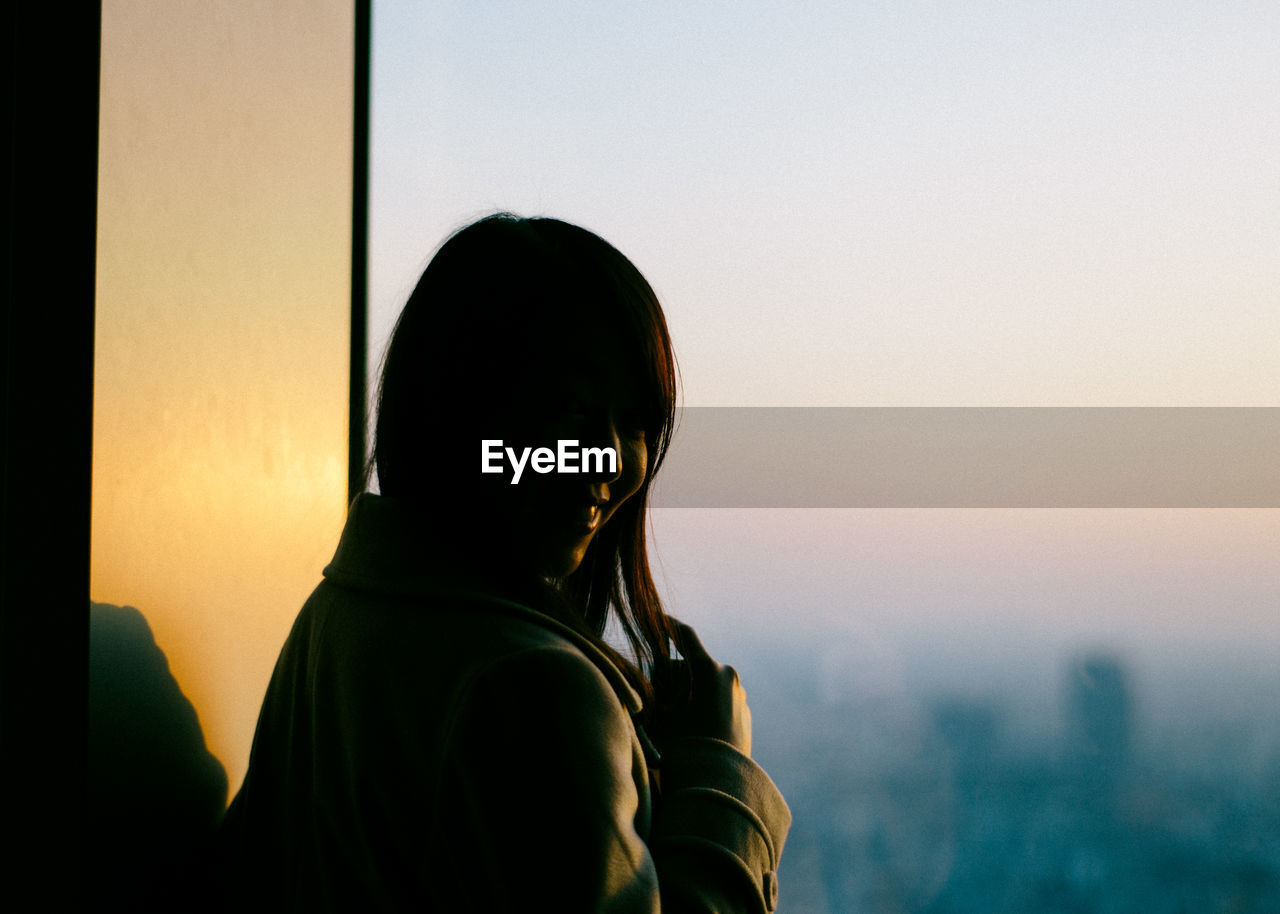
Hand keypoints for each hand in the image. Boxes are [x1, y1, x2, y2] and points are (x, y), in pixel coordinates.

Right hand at [650, 619, 751, 756]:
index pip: (685, 636)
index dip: (669, 625)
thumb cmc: (686, 747)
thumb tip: (645, 686)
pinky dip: (704, 708)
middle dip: (673, 680)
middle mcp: (727, 676)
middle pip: (691, 666)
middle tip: (659, 705)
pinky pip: (719, 701)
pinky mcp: (744, 712)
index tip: (659, 619)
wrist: (723, 782)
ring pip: (706, 684)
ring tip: (678, 724)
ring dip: (689, 696)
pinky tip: (695, 732)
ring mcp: (739, 694)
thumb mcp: (660, 717)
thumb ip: (651, 694)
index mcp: (707, 670)